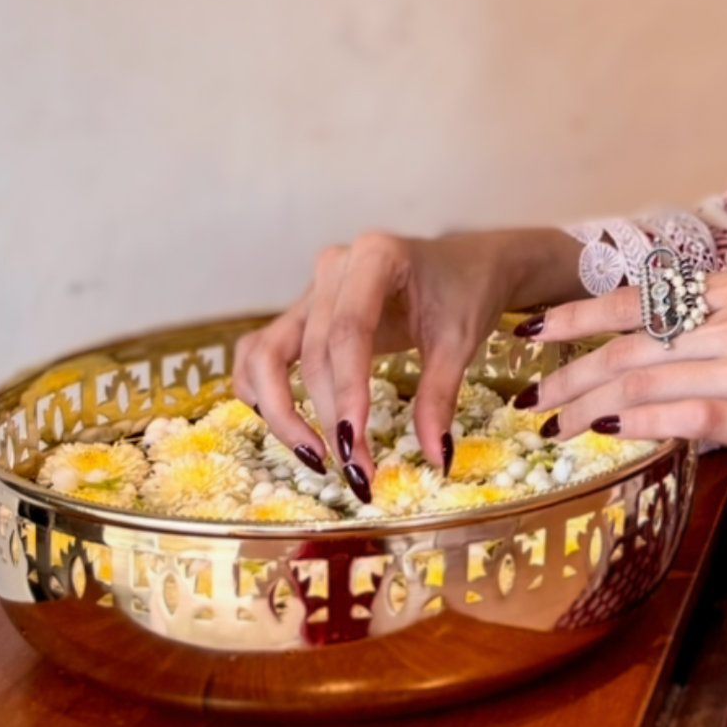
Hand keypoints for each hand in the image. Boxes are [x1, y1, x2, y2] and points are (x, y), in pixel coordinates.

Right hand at [233, 227, 566, 486]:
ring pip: (269, 354)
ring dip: (283, 411)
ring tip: (316, 457)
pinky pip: (260, 352)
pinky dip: (261, 391)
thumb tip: (436, 457)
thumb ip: (440, 395)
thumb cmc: (463, 291)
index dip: (347, 391)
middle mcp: (333, 268)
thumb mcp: (459, 340)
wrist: (465, 263)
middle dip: (330, 417)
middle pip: (314, 352)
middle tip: (356, 470)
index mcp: (376, 256)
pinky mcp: (301, 314)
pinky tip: (288, 426)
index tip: (354, 445)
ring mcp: (310, 290)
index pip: (349, 331)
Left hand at [534, 267, 726, 495]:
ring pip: (645, 381)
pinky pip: (685, 415)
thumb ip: (710, 343)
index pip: (637, 299)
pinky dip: (639, 426)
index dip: (578, 316)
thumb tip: (643, 366)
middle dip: (570, 373)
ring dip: (589, 406)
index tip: (533, 333)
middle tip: (531, 399)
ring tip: (555, 427)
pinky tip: (609, 438)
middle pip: (629, 345)